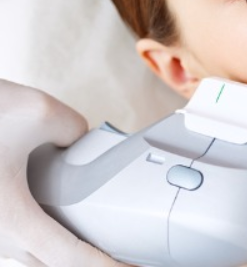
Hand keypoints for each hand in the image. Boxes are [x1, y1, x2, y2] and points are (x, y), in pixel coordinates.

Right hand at [0, 79, 131, 266]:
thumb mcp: (37, 112)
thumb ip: (73, 129)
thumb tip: (78, 139)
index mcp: (11, 220)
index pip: (69, 257)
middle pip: (49, 262)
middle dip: (85, 263)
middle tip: (118, 258)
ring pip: (28, 254)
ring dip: (59, 251)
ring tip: (88, 239)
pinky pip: (14, 239)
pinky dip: (39, 237)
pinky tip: (50, 219)